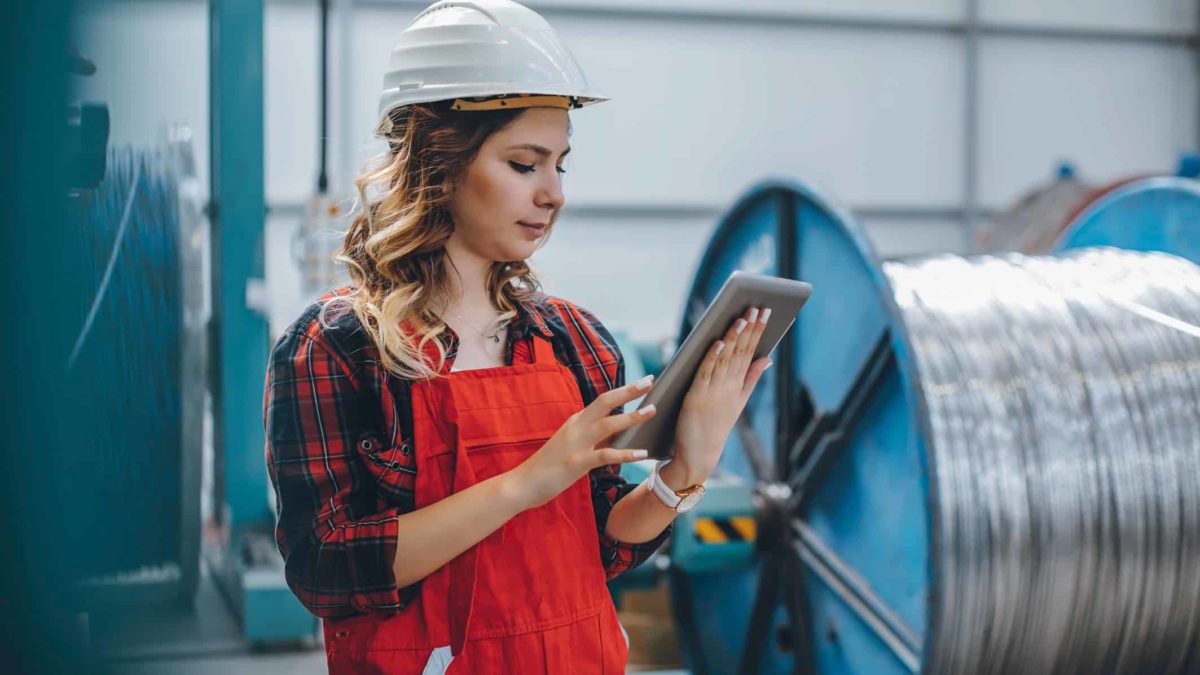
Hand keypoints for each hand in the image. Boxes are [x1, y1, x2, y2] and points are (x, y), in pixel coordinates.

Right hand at [510, 375, 658, 509]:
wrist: (522, 484)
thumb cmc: (548, 466)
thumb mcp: (570, 444)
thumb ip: (591, 437)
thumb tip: (619, 433)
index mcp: (575, 421)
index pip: (602, 400)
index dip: (623, 390)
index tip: (642, 382)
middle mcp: (576, 427)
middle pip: (605, 402)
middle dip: (629, 391)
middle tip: (650, 380)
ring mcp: (576, 444)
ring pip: (608, 424)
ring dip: (631, 417)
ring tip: (651, 411)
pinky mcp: (576, 463)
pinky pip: (606, 455)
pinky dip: (626, 454)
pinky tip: (642, 453)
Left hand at [669, 306, 773, 485]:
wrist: (699, 455)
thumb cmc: (716, 426)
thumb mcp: (738, 402)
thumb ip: (751, 378)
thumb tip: (766, 357)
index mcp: (738, 386)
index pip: (750, 352)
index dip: (758, 331)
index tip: (765, 312)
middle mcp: (728, 387)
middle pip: (740, 351)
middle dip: (749, 328)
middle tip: (757, 306)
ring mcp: (713, 391)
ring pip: (725, 358)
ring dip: (733, 336)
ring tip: (741, 317)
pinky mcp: (696, 396)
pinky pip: (705, 371)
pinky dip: (712, 356)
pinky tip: (719, 341)